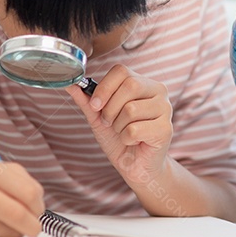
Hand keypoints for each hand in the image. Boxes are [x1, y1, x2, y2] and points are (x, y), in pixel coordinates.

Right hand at [0, 156, 43, 236]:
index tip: (39, 210)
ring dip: (15, 231)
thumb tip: (38, 206)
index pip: (27, 191)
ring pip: (8, 231)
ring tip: (4, 223)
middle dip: (33, 224)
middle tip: (35, 227)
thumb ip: (20, 182)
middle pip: (18, 213)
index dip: (38, 205)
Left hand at [67, 64, 172, 186]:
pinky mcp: (165, 129)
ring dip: (118, 126)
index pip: (121, 71)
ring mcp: (165, 109)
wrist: (135, 165)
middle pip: (130, 85)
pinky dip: (126, 139)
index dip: (104, 87)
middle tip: (109, 122)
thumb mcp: (99, 117)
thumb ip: (87, 100)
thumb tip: (70, 84)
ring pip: (131, 109)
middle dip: (110, 108)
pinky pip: (135, 129)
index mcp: (143, 83)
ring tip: (123, 132)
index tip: (95, 105)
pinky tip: (134, 141)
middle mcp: (158, 91)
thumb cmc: (120, 138)